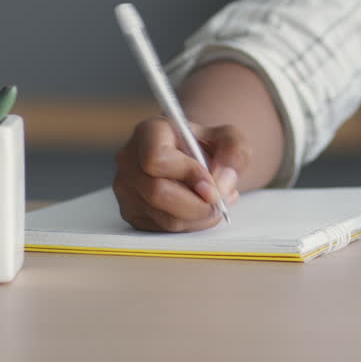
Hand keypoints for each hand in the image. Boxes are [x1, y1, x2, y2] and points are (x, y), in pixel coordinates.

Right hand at [112, 116, 249, 231]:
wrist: (194, 158)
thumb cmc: (208, 145)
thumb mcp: (229, 139)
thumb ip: (234, 152)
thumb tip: (222, 184)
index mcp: (149, 132)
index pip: (157, 158)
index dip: (187, 175)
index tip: (212, 184)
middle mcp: (129, 160)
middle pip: (158, 193)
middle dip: (197, 204)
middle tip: (221, 202)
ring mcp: (126, 189)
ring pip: (163, 217)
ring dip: (198, 217)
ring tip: (216, 203)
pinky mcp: (131, 213)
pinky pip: (162, 229)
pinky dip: (189, 225)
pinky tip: (200, 210)